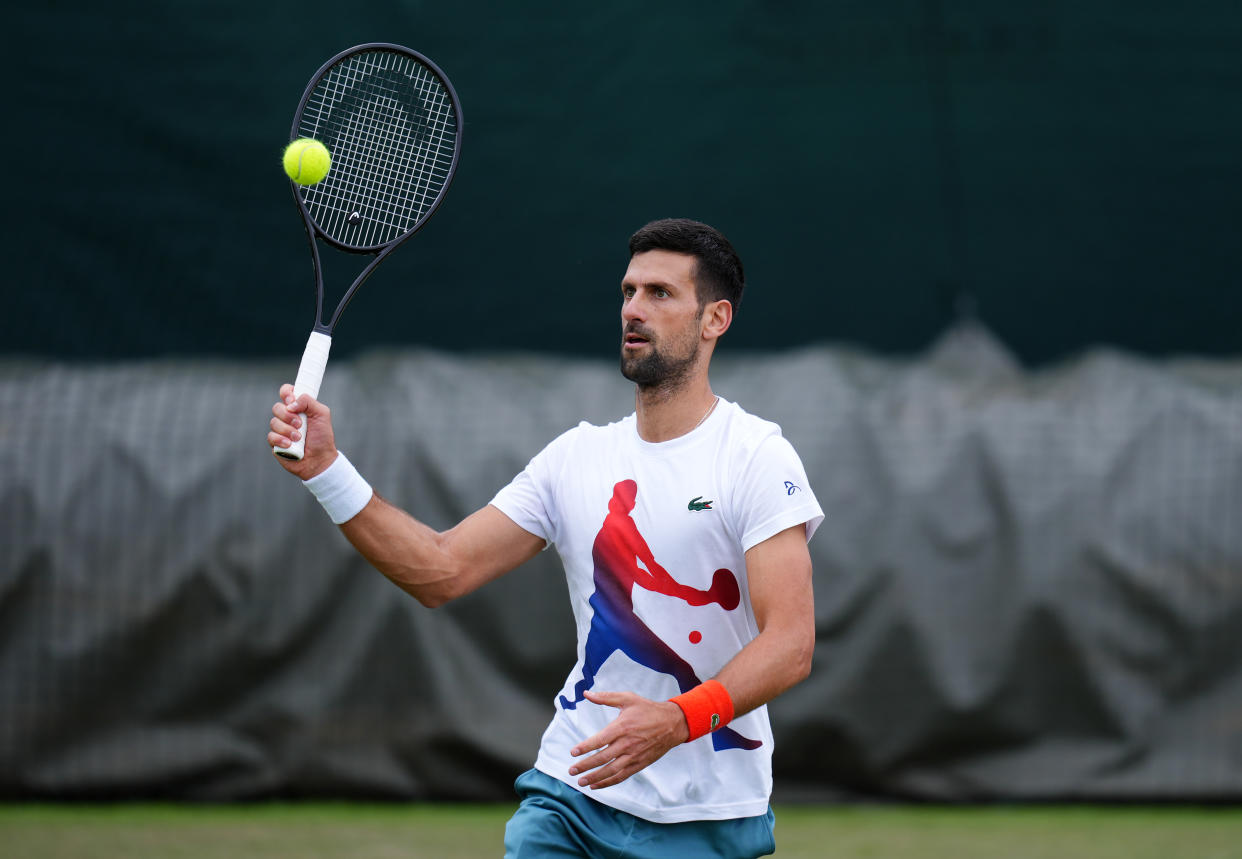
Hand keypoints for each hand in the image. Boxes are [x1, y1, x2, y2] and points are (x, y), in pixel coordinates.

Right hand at [267, 383, 337, 478]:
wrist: (319, 459)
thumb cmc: (322, 437)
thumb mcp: (322, 414)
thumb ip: (309, 402)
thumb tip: (291, 404)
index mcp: (298, 407)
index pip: (286, 392)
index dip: (286, 393)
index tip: (291, 400)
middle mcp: (287, 417)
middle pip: (277, 407)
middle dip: (288, 416)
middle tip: (300, 424)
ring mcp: (280, 430)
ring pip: (273, 422)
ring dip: (287, 430)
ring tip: (299, 438)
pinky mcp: (275, 443)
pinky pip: (270, 436)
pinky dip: (281, 440)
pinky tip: (291, 445)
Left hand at [567, 690, 688, 789]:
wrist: (672, 724)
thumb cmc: (648, 710)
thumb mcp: (628, 698)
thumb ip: (606, 697)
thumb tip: (587, 693)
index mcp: (622, 727)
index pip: (600, 740)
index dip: (585, 747)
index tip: (573, 752)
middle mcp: (627, 744)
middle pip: (602, 758)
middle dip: (585, 766)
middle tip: (571, 770)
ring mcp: (633, 756)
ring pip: (611, 771)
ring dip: (594, 777)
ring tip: (581, 781)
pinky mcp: (639, 764)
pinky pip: (621, 776)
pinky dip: (608, 782)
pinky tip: (596, 785)